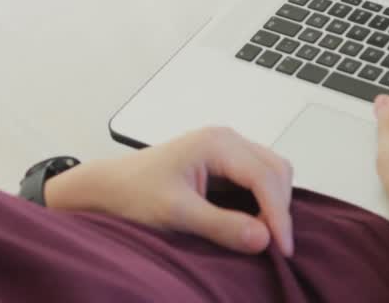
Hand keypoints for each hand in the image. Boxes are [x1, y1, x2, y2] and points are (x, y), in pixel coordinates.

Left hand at [44, 127, 293, 255]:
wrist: (107, 188)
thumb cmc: (133, 194)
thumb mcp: (175, 214)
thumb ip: (221, 225)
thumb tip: (263, 238)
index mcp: (216, 143)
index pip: (265, 176)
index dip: (278, 214)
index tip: (281, 249)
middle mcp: (226, 139)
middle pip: (276, 170)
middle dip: (279, 208)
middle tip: (273, 247)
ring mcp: (226, 149)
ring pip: (272, 173)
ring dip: (274, 204)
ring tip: (262, 237)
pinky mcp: (224, 163)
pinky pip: (258, 179)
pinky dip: (263, 202)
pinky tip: (253, 224)